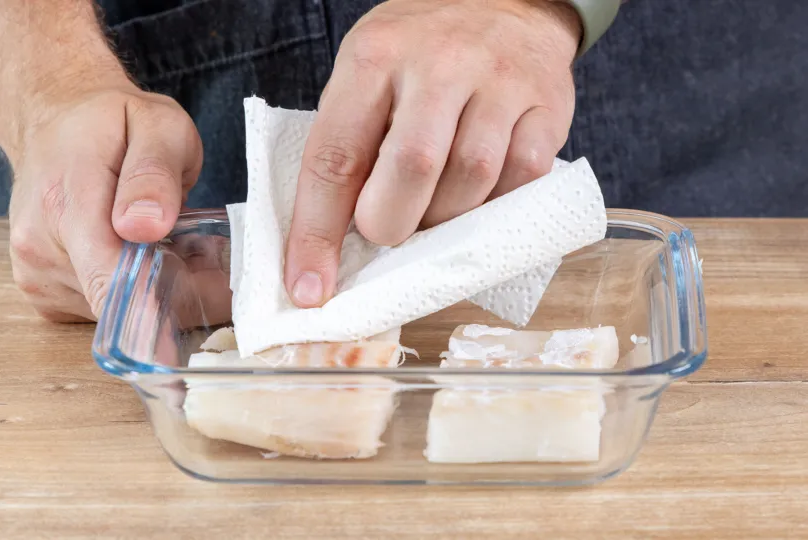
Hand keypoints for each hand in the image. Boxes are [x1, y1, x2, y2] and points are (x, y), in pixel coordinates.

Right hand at [9, 84, 202, 321]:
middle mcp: (42, 247)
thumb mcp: (156, 126)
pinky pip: (103, 308)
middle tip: (207, 253)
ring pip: (119, 310)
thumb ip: (154, 174)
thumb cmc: (112, 122)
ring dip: (157, 289)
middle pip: (125, 302)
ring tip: (174, 244)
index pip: (110, 283)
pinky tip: (146, 255)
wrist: (59, 121)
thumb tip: (147, 226)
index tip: (210, 304)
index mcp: (67, 204)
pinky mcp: (46, 290)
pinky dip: (134, 290)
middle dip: (177, 289)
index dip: (165, 306)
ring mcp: (38, 273)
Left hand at [285, 0, 580, 307]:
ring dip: (444, 219)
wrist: (508, 4)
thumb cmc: (424, 54)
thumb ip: (351, 146)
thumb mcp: (370, 74)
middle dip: (391, 224)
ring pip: (470, 180)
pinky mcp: (546, 106)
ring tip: (434, 206)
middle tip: (388, 231)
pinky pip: (520, 179)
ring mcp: (498, 83)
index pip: (334, 157)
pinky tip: (479, 194)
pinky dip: (495, 205)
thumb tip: (335, 243)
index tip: (311, 289)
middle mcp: (438, 64)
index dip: (317, 234)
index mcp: (374, 58)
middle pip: (411, 168)